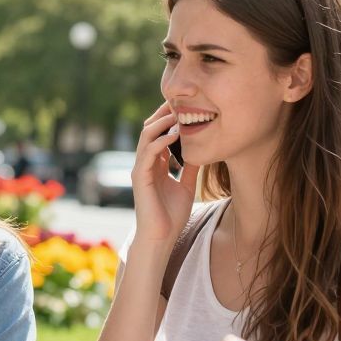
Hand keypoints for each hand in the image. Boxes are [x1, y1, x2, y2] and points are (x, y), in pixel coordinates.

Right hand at [131, 102, 201, 245]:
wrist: (161, 237)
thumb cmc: (171, 216)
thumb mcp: (186, 185)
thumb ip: (189, 168)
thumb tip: (201, 151)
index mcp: (154, 165)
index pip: (158, 134)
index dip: (168, 120)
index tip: (185, 109)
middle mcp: (144, 164)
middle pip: (149, 130)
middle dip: (163, 115)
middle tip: (180, 103)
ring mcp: (140, 170)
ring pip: (145, 137)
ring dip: (161, 123)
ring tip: (177, 114)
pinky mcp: (140, 178)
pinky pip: (148, 153)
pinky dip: (160, 141)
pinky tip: (174, 134)